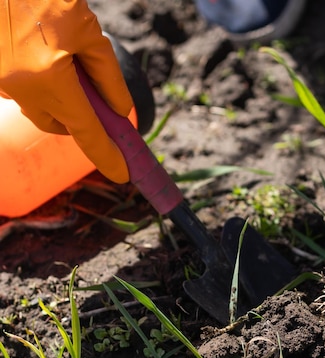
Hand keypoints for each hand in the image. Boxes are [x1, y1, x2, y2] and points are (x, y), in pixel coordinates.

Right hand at [0, 0, 133, 182]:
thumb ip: (107, 76)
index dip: (107, 155)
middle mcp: (17, 87)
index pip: (86, 131)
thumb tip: (120, 111)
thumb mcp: (87, 32)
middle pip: (58, 123)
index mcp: (49, 80)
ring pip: (36, 106)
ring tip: (60, 55)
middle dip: (79, 117)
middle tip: (94, 94)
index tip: (123, 174)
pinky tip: (39, 50)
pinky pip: (18, 88)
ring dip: (56, 95)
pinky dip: (36, 81)